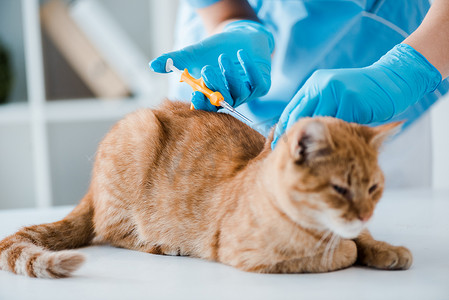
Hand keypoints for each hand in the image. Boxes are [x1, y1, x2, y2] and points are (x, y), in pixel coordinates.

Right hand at [150, 20, 273, 110]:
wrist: (240, 37)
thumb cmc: (214, 50)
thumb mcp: (193, 54)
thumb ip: (174, 61)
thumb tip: (152, 65)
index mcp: (212, 97)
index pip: (206, 107)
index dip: (201, 104)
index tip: (195, 96)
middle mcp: (228, 99)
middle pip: (222, 101)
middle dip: (214, 86)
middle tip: (207, 70)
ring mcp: (246, 94)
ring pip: (239, 93)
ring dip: (230, 76)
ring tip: (223, 58)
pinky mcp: (262, 86)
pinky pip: (257, 83)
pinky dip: (249, 69)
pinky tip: (241, 54)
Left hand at [272, 44, 441, 147]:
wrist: (390, 80)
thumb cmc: (360, 93)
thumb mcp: (332, 93)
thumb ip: (317, 107)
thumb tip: (295, 132)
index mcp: (315, 84)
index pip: (292, 110)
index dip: (285, 130)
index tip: (279, 147)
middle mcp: (323, 86)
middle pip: (302, 118)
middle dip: (295, 139)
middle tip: (290, 157)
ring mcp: (337, 92)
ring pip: (320, 125)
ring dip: (316, 143)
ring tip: (310, 159)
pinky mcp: (352, 102)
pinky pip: (339, 127)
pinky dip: (336, 140)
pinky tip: (334, 150)